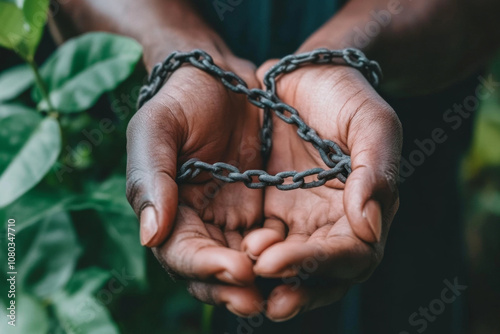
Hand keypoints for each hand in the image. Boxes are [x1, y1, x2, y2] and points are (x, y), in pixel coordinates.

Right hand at [126, 55, 264, 315]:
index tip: (237, 270)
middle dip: (232, 287)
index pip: (180, 252)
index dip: (204, 267)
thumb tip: (150, 237)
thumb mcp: (156, 128)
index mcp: (169, 209)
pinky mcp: (260, 210)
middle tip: (260, 298)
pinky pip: (271, 241)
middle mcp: (199, 222)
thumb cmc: (182, 99)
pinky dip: (281, 255)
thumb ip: (150, 178)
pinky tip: (297, 257)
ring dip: (261, 281)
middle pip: (210, 270)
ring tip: (284, 289)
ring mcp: (230, 219)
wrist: (221, 78)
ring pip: (242, 264)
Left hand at [242, 63, 401, 320]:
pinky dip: (251, 255)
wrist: (307, 75)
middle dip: (294, 285)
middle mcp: (334, 223)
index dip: (319, 264)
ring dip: (268, 282)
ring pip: (291, 266)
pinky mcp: (272, 211)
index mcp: (366, 209)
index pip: (353, 254)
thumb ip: (378, 170)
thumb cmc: (345, 95)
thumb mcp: (372, 122)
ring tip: (241, 285)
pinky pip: (263, 242)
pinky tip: (236, 253)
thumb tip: (369, 226)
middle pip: (322, 273)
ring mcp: (302, 220)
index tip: (277, 262)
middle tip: (262, 300)